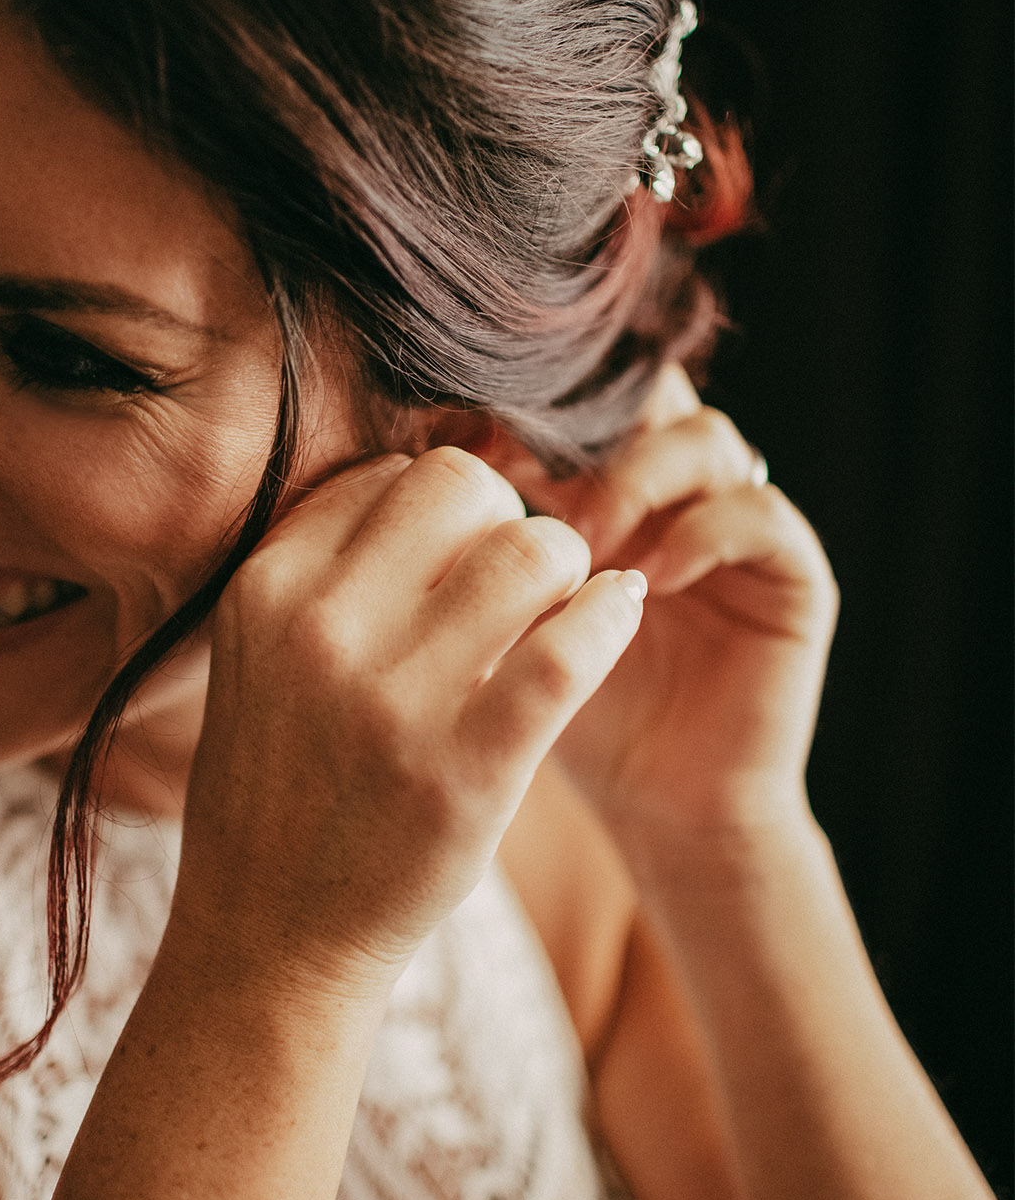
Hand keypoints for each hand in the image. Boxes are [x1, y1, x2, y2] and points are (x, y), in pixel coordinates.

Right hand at [172, 448, 646, 992]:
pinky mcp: (468, 770)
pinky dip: (609, 616)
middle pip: (465, 487)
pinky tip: (618, 615)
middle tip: (519, 580)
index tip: (459, 561)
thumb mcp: (262, 655)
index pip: (394, 475)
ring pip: (532, 551)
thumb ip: (329, 567)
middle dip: (509, 520)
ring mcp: (394, 702)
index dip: (446, 511)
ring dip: (566, 568)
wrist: (275, 932)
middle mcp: (321, 630)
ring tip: (561, 610)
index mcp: (267, 589)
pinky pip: (570, 649)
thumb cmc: (284, 781)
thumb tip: (428, 479)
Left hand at [504, 368, 838, 835]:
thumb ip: (472, 549)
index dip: (521, 403)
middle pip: (644, 390)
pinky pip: (759, 513)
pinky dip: (699, 534)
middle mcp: (679, 490)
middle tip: (520, 471)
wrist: (659, 809)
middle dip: (579, 424)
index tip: (459, 442)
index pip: (577, 395)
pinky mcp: (793, 574)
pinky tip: (642, 583)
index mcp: (606, 484)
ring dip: (634, 479)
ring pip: (703, 436)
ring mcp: (739, 524)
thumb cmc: (560, 718)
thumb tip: (406, 472)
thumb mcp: (496, 625)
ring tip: (582, 542)